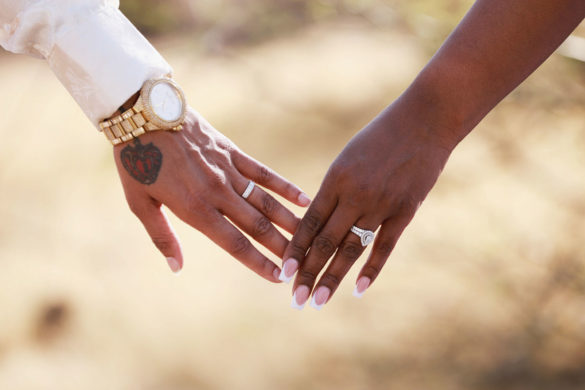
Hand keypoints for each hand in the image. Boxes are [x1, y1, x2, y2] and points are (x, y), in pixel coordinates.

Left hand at [114, 107, 309, 279]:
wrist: (143, 114)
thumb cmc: (137, 162)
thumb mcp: (139, 204)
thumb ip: (161, 237)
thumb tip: (176, 268)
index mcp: (195, 209)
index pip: (234, 244)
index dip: (258, 264)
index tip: (277, 278)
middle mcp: (217, 193)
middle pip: (257, 226)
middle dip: (281, 248)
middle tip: (300, 265)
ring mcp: (228, 171)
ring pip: (265, 202)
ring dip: (288, 222)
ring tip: (307, 238)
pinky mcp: (232, 152)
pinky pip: (263, 173)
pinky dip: (284, 187)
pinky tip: (304, 199)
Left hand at [282, 103, 454, 307]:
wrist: (424, 121)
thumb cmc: (380, 137)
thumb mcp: (348, 158)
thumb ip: (333, 190)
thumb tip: (314, 220)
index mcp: (335, 179)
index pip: (309, 223)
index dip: (295, 250)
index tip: (283, 273)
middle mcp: (355, 195)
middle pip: (326, 242)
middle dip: (308, 272)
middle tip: (295, 299)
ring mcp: (381, 204)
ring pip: (351, 249)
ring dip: (334, 278)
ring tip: (319, 301)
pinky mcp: (405, 211)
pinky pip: (384, 246)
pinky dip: (371, 270)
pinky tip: (357, 289)